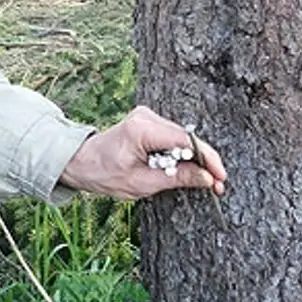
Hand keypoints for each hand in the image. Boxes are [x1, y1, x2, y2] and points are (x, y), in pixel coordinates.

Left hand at [60, 106, 226, 199]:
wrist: (80, 162)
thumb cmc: (104, 174)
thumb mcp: (142, 183)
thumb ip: (177, 178)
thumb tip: (207, 179)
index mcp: (142, 129)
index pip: (186, 141)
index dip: (207, 159)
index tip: (220, 177)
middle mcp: (147, 117)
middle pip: (187, 138)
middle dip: (203, 161)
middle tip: (217, 184)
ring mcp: (147, 116)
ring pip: (182, 138)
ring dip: (193, 159)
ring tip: (205, 180)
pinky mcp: (148, 122)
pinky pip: (173, 137)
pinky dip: (181, 154)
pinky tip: (187, 169)